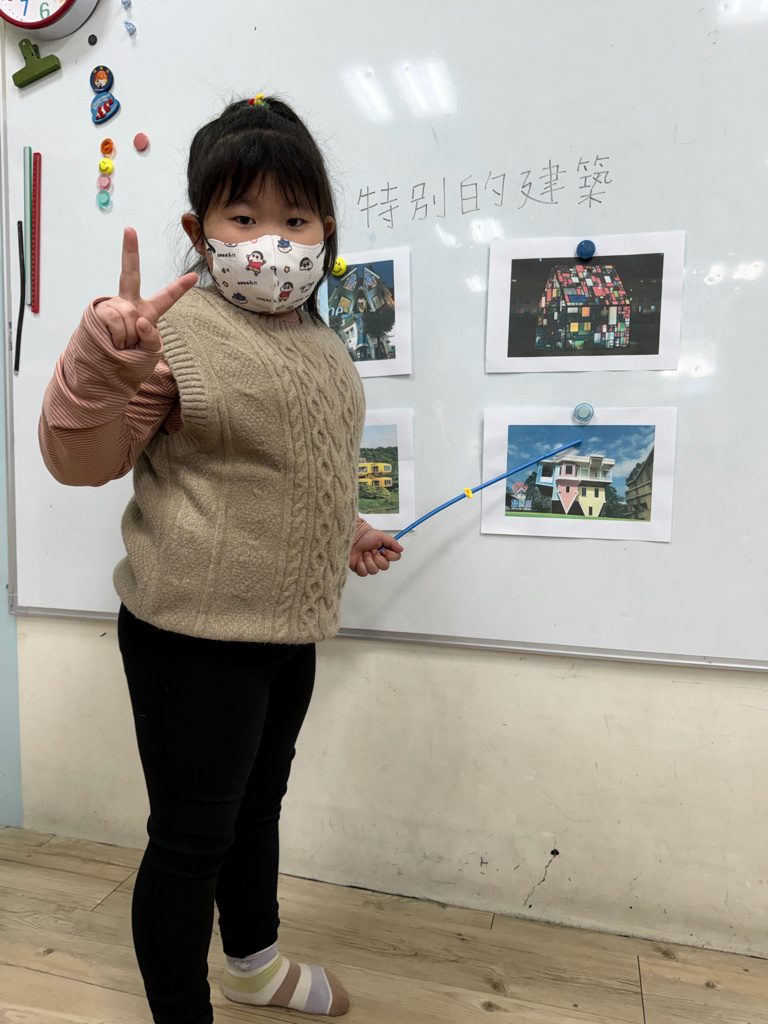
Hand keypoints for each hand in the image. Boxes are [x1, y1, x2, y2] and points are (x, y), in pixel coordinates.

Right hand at [94, 227, 197, 351]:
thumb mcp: (148, 352)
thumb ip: (152, 338)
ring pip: (129, 317)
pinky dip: (117, 338)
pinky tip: (112, 341)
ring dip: (127, 337)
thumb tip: (140, 320)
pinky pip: (117, 323)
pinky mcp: (99, 312)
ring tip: (121, 344)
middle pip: (130, 274)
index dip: (180, 288)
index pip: (166, 299)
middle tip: (129, 228)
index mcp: (147, 312)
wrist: (101, 366)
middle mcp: (129, 303)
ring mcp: (113, 305)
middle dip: (129, 251)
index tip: (194, 276)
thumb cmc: (128, 357)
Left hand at [349, 528, 403, 576]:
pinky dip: (361, 565)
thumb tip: (401, 549)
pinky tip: (359, 559)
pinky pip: (364, 573)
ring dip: (368, 561)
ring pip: (374, 571)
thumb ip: (392, 542)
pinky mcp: (360, 569)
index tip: (383, 550)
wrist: (352, 537)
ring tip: (364, 553)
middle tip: (372, 551)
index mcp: (384, 552)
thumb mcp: (380, 536)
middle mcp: (378, 560)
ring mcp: (369, 565)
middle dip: (377, 558)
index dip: (390, 556)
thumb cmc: (364, 536)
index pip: (395, 558)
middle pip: (385, 567)